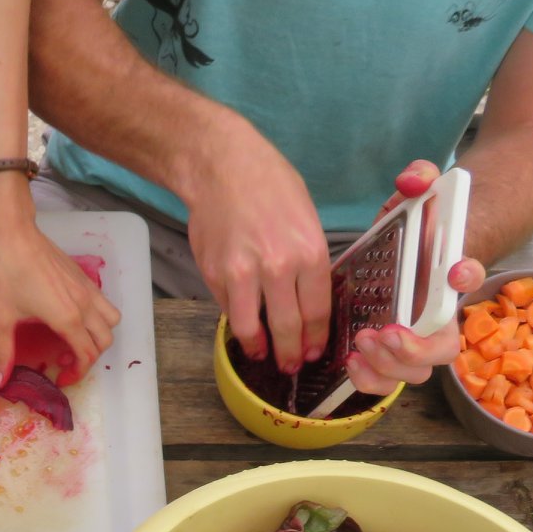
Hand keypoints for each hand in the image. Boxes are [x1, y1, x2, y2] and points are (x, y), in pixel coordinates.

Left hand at [0, 178, 119, 385]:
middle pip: (104, 341)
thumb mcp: (0, 318)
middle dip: (88, 358)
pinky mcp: (85, 278)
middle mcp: (85, 305)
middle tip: (63, 361)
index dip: (77, 373)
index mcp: (67, 318)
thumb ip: (3, 354)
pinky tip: (72, 316)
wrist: (14, 235)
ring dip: (99, 336)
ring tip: (73, 339)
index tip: (60, 378)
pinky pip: (104, 304)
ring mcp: (88, 289)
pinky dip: (98, 317)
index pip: (87, 355)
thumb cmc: (5, 274)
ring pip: (111, 321)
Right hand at [182, 120, 330, 375]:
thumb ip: (308, 261)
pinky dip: (235, 319)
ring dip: (258, 348)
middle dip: (291, 353)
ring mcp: (242, 273)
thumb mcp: (307, 219)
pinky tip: (241, 322)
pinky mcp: (215, 274)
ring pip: (251, 328)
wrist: (223, 166)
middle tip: (292, 365)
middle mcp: (278, 267)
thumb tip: (307, 298)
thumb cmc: (270, 185)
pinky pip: (227, 308)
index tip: (315, 351)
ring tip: (261, 354)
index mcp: (309, 252)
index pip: (317, 311)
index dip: (316, 338)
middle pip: (287, 328)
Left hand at [343, 159, 487, 393]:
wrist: (408, 251)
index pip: (469, 276)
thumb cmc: (416, 227)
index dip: (467, 275)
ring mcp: (414, 339)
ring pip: (415, 373)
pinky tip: (350, 362)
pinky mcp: (387, 353)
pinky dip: (370, 379)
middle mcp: (438, 314)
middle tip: (386, 331)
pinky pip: (386, 380)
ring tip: (361, 344)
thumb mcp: (415, 196)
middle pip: (443, 348)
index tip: (456, 270)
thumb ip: (419, 179)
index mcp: (450, 275)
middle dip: (417, 347)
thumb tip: (413, 181)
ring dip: (389, 366)